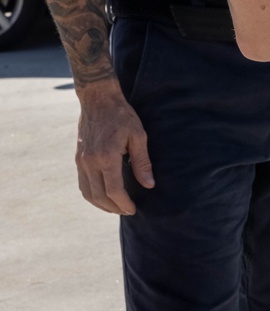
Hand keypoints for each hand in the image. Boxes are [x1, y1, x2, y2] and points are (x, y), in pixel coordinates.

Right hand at [76, 77, 154, 215]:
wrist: (98, 100)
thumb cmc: (122, 115)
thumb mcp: (138, 135)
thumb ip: (142, 162)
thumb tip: (149, 184)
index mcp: (106, 156)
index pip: (113, 190)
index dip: (124, 203)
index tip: (133, 209)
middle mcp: (90, 162)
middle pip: (99, 196)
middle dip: (114, 208)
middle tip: (127, 211)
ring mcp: (81, 161)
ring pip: (88, 193)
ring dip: (101, 205)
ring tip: (116, 207)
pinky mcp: (78, 159)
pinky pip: (82, 184)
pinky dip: (92, 195)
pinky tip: (103, 196)